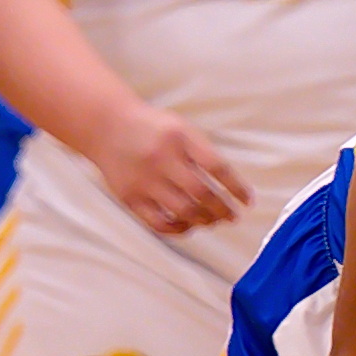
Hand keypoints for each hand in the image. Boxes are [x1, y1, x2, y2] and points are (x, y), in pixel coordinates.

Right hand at [92, 99, 251, 237]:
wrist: (107, 126)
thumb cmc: (152, 127)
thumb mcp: (180, 128)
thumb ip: (202, 151)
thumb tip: (229, 185)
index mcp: (180, 137)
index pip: (217, 166)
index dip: (236, 187)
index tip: (248, 201)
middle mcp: (162, 159)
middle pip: (202, 193)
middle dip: (223, 209)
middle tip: (233, 216)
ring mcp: (145, 180)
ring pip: (183, 211)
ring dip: (205, 220)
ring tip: (213, 221)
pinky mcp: (130, 198)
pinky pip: (159, 223)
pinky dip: (178, 229)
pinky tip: (189, 226)